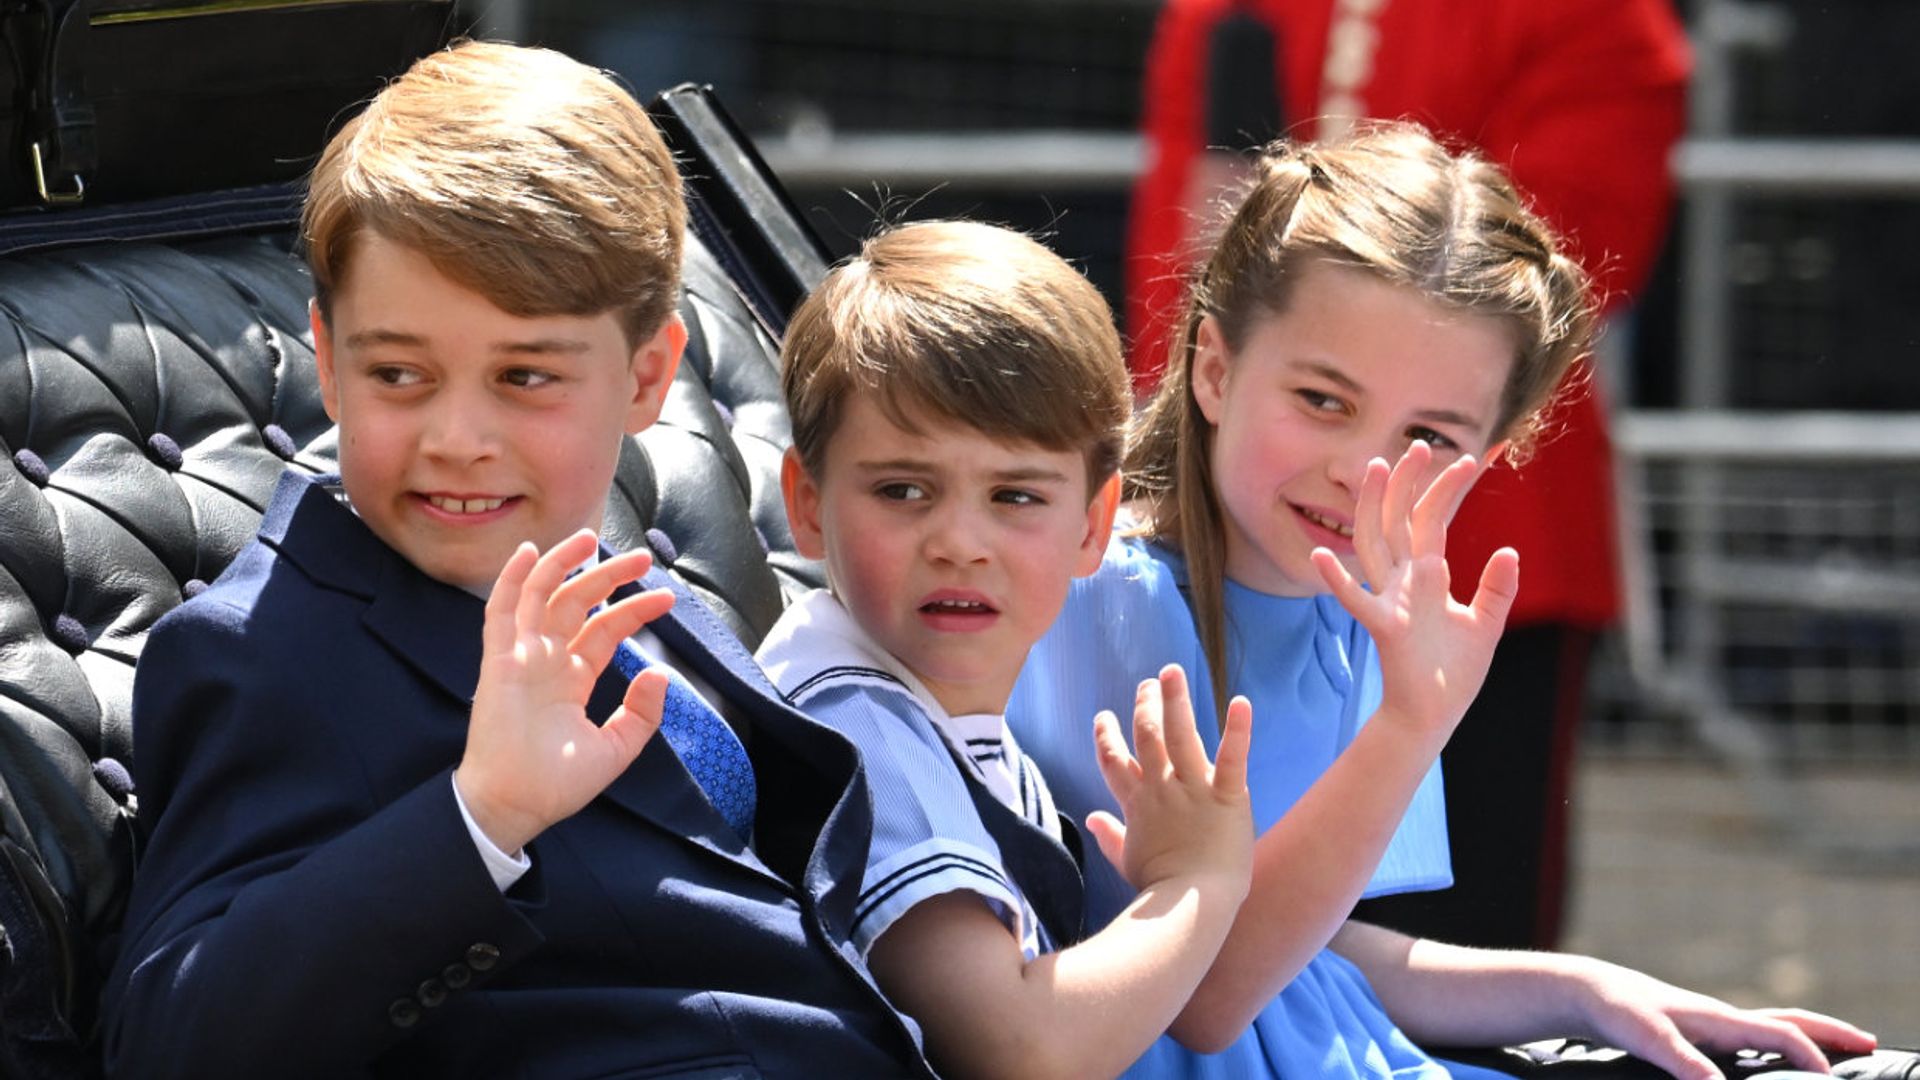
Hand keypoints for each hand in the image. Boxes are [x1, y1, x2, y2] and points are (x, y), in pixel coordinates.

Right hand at [454, 530, 674, 853]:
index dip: (634, 611)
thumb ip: (641, 714)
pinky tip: (529, 553)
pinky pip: (501, 612)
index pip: (604, 631)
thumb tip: (660, 675)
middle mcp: (547, 661)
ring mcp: (521, 658)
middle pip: (577, 604)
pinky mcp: (498, 662)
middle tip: (642, 557)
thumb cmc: (555, 784)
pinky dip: (513, 581)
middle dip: (608, 577)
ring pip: (540, 597)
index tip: (666, 599)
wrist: (514, 806)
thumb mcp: (615, 750)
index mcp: (572, 680)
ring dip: (563, 564)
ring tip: (591, 538)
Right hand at [1086, 664, 1252, 896]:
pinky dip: (1238, 729)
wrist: (1191, 904)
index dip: (1107, 737)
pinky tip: (1241, 702)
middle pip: (1147, 737)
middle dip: (1145, 706)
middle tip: (1148, 683)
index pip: (1114, 762)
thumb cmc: (1160, 888)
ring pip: (1180, 734)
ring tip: (1172, 672)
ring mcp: (1193, 789)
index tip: (1103, 717)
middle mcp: (1161, 788)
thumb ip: (1109, 835)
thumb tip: (1091, 818)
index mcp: (1138, 804)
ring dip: (1175, 700)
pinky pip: (1231, 757)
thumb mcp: (1127, 860)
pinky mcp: (1226, 796)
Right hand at [1312, 441, 1517, 741]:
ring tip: (1376, 468)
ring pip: (1375, 543)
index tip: (1473, 457)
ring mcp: (1391, 600)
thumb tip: (1509, 551)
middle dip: (1409, 482)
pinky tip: (1320, 556)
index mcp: (1427, 576)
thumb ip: (1496, 589)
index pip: (1434, 520)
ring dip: (1374, 507)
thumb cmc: (1453, 674)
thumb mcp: (1485, 625)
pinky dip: (1337, 580)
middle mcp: (1404, 581)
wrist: (1434, 715)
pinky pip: (1356, 601)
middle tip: (1419, 444)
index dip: (1450, 489)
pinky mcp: (1384, 627)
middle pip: (1400, 519)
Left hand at [1569, 958, 1876, 1079]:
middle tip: (1868, 1043)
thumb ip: (1684, 1063)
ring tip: (1834, 1051)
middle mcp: (1724, 1017)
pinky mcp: (1701, 1030)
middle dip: (1831, 1032)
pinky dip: (1778, 1044)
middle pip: (1789, 1021)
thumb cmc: (1619, 1011)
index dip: (1811, 1056)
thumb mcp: (1649, 1039)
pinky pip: (1754, 1036)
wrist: (1591, 991)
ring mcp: (1714, 1023)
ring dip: (1808, 1036)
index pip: (1782, 1033)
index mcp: (1720, 1018)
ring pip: (1773, 1026)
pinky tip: (1776, 1058)